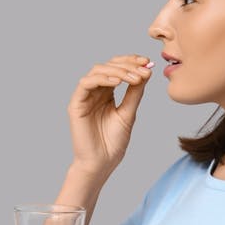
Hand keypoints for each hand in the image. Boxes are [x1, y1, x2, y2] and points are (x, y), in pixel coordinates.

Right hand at [68, 54, 151, 174]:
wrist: (101, 163)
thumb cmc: (113, 142)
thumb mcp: (129, 113)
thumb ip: (135, 93)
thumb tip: (146, 72)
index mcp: (107, 93)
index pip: (118, 69)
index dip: (131, 62)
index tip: (148, 62)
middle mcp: (95, 92)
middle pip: (108, 66)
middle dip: (127, 64)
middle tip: (144, 68)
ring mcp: (85, 97)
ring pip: (98, 71)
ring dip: (118, 71)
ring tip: (134, 78)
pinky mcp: (76, 103)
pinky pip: (86, 83)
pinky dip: (102, 79)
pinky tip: (118, 82)